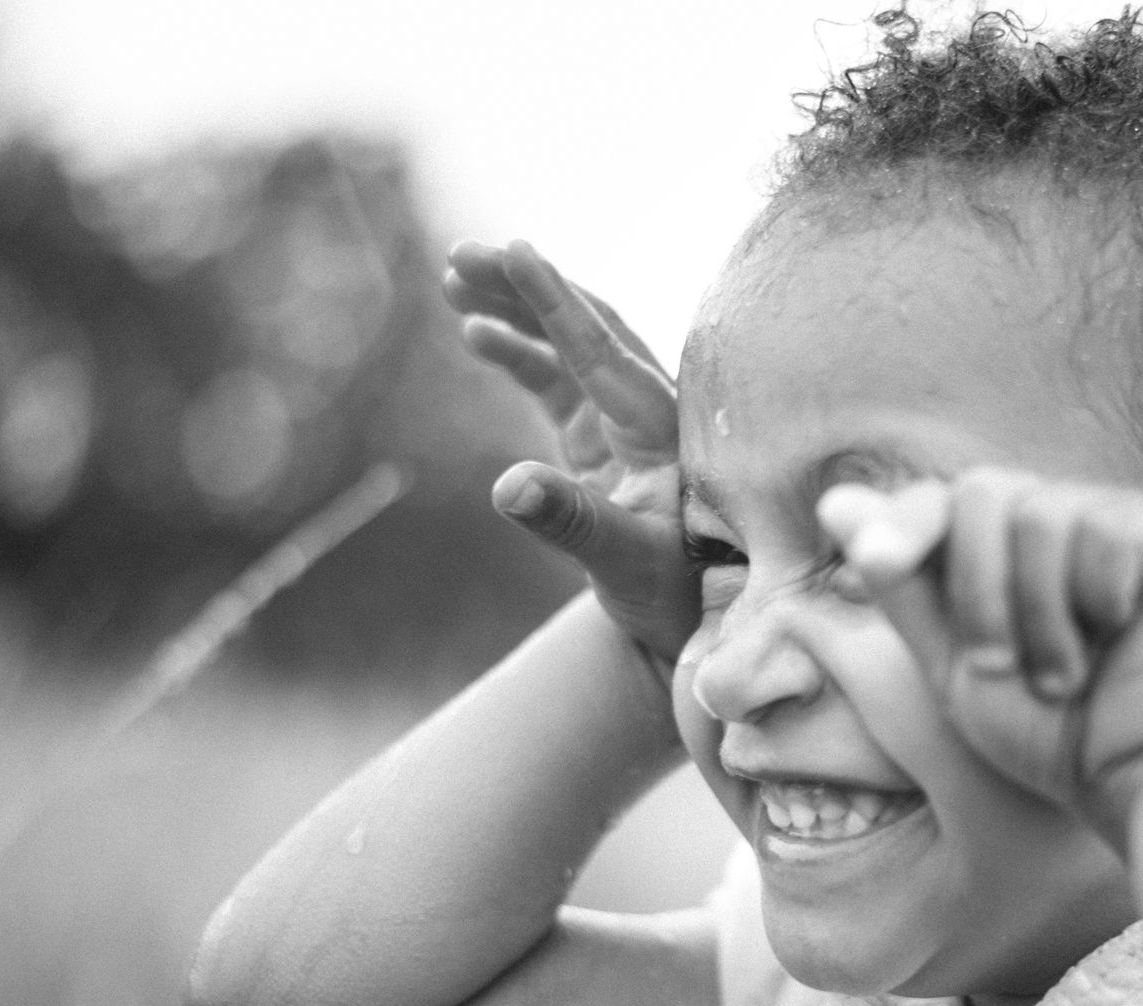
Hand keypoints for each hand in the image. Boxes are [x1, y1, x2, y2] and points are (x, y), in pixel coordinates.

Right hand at [444, 239, 695, 661]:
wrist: (688, 619)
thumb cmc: (670, 592)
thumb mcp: (621, 562)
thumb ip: (570, 521)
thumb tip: (508, 486)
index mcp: (660, 427)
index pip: (601, 349)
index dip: (556, 299)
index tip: (516, 248)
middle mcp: (647, 410)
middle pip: (585, 326)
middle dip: (526, 286)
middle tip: (463, 254)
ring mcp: (624, 420)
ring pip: (567, 345)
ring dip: (516, 310)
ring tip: (455, 279)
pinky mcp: (602, 437)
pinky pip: (558, 378)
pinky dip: (520, 353)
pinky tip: (475, 333)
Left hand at [817, 468, 1142, 843]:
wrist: (1135, 775)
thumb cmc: (1047, 732)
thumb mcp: (951, 663)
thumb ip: (903, 585)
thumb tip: (835, 500)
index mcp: (1003, 548)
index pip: (940, 500)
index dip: (904, 523)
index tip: (874, 561)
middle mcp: (1060, 520)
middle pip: (982, 490)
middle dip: (977, 590)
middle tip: (1004, 666)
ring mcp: (1117, 520)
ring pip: (1039, 512)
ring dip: (1037, 613)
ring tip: (1067, 674)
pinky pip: (1105, 528)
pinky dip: (1098, 598)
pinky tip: (1122, 639)